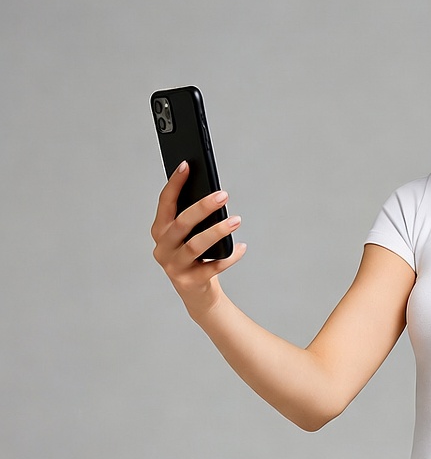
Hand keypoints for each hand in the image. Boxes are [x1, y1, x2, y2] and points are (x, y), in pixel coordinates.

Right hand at [151, 161, 246, 315]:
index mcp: (160, 231)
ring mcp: (174, 266)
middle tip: (223, 194)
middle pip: (181, 223)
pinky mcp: (189, 281)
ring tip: (237, 220)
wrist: (198, 293)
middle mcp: (162, 247)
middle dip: (202, 207)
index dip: (175, 184)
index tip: (187, 165)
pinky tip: (242, 247)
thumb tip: (214, 193)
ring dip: (218, 230)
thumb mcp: (191, 235)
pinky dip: (230, 256)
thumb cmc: (196, 256)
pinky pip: (212, 267)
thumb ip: (194, 217)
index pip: (165, 203)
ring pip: (196, 245)